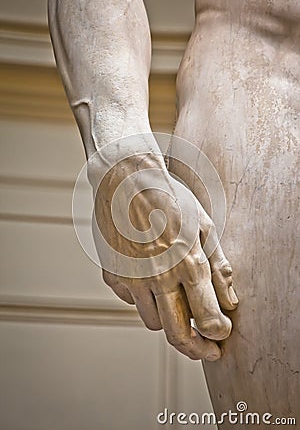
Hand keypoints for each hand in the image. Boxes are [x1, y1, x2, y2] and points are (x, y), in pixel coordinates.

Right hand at [89, 149, 237, 360]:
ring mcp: (131, 278)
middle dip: (197, 349)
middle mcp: (158, 276)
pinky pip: (130, 301)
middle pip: (177, 335)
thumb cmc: (170, 199)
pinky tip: (148, 277)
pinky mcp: (112, 275)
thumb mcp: (203, 226)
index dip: (219, 333)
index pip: (208, 319)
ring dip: (167, 318)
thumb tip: (230, 302)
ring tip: (174, 301)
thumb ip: (218, 267)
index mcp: (187, 263)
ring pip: (152, 322)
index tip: (223, 334)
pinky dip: (142, 298)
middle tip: (208, 350)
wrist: (125, 180)